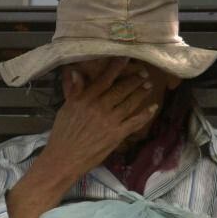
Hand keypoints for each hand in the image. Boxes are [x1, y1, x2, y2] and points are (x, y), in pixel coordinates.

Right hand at [37, 58, 158, 179]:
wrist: (65, 158)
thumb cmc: (63, 134)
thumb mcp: (66, 109)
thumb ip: (74, 91)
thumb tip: (76, 72)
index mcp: (85, 99)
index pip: (103, 80)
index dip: (116, 68)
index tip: (126, 59)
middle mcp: (99, 107)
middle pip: (120, 90)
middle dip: (134, 80)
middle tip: (144, 74)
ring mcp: (109, 121)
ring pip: (129, 103)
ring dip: (141, 93)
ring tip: (149, 86)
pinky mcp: (117, 134)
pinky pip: (135, 122)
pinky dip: (145, 114)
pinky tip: (153, 108)